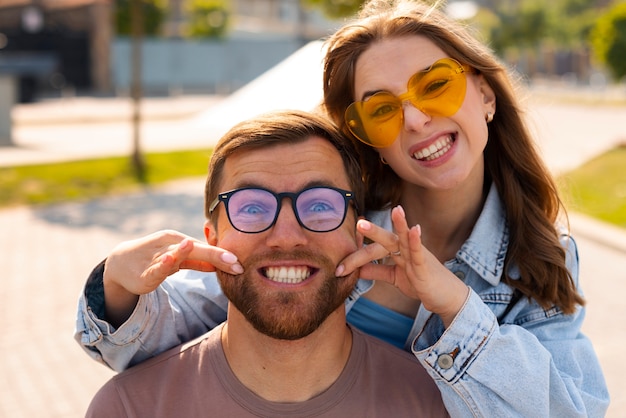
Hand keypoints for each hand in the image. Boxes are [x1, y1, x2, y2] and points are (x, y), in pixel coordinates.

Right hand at [103, 230, 242, 325]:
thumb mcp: (179, 261)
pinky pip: (156, 268)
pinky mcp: (145, 272)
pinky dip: (163, 264)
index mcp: (180, 241)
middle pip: (197, 250)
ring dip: (186, 252)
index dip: (224, 256)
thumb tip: (220, 264)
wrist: (121, 263)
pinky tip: (170, 261)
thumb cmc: (156, 258)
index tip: (242, 264)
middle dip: (216, 255)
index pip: (206, 249)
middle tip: (235, 261)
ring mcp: (157, 257)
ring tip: (197, 247)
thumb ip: (198, 261)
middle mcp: (170, 245)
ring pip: (175, 255)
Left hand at [336, 207, 468, 326]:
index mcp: (398, 251)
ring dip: (400, 225)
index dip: (357, 257)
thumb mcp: (394, 277)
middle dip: (373, 231)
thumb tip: (357, 269)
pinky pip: (420, 252)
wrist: (445, 297)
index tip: (339, 267)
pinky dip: (417, 240)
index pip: (375, 250)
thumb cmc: (421, 283)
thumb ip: (377, 271)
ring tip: (396, 210)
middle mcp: (407, 249)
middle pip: (387, 239)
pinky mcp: (426, 266)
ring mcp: (417, 256)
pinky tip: (415, 229)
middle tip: (359, 223)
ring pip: (405, 240)